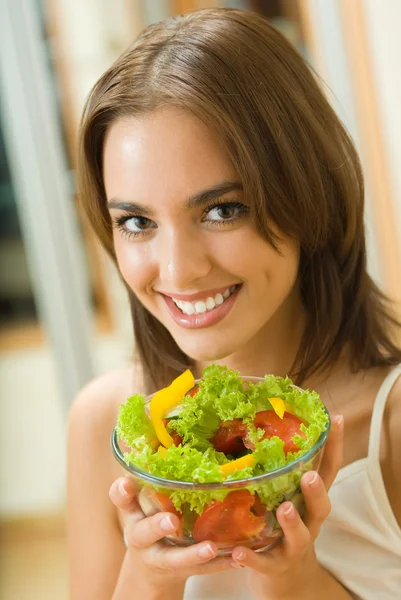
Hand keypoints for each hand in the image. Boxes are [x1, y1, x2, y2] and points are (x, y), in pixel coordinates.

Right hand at [109, 477, 234, 596]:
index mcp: (133, 515)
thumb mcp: (143, 503)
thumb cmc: (150, 522)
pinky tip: (236, 560)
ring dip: (193, 554)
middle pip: (144, 533)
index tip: (126, 483)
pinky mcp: (181, 572)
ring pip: (175, 559)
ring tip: (210, 548)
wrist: (150, 568)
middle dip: (157, 526)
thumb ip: (151, 477)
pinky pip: (202, 570)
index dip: (121, 492)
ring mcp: (160, 558)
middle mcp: (142, 538)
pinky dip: (219, 565)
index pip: (121, 500)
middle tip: (171, 520)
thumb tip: (162, 439)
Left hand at [230, 414, 343, 599]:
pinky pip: (264, 564)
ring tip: (284, 509)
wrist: (286, 579)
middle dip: (316, 491)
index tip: (335, 418)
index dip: (334, 446)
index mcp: (312, 501)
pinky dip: (253, 560)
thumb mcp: (288, 495)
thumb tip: (259, 422)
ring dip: (292, 523)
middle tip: (308, 477)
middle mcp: (309, 522)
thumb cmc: (284, 525)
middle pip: (321, 507)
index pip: (329, 470)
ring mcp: (293, 547)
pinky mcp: (275, 567)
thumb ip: (281, 469)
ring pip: (299, 536)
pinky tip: (240, 554)